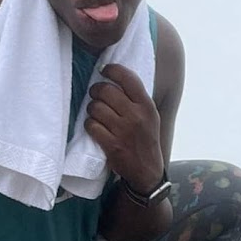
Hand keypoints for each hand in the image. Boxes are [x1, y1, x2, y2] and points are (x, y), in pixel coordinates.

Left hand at [85, 64, 163, 192]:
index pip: (127, 77)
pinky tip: (94, 126)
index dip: (111, 70)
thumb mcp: (150, 115)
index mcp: (146, 105)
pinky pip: (91, 125)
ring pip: (95, 107)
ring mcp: (123, 131)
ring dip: (91, 109)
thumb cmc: (146, 139)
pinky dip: (89, 124)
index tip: (104, 70)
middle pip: (105, 90)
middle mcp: (136, 116)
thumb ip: (136, 98)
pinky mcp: (111, 145)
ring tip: (95, 113)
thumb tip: (115, 77)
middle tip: (95, 94)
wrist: (147, 170)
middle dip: (95, 90)